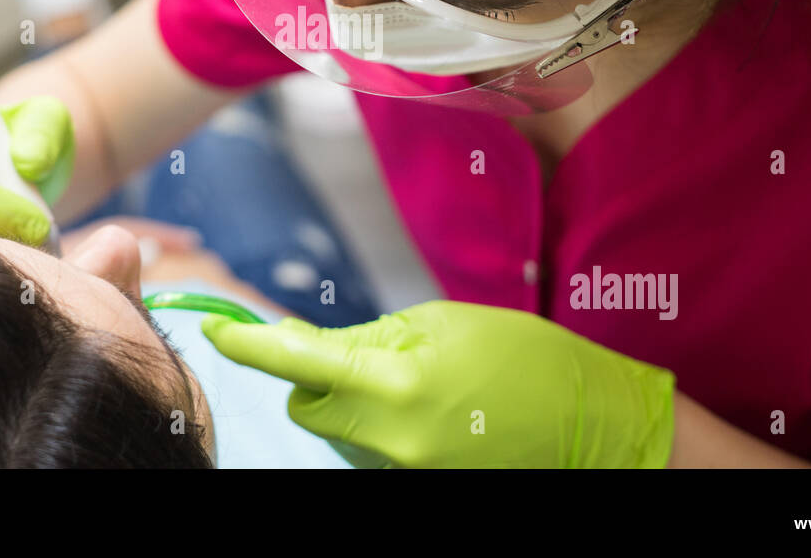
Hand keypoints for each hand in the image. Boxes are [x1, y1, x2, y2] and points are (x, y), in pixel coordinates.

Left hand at [203, 300, 675, 467]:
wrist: (591, 427)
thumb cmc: (523, 359)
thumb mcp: (442, 322)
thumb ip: (368, 337)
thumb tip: (309, 344)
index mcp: (397, 383)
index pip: (298, 362)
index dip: (250, 344)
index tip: (218, 329)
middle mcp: (390, 439)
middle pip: (307, 408)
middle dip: (317, 378)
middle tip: (365, 353)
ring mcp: (401, 473)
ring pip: (335, 434)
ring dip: (352, 405)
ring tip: (417, 386)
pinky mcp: (412, 487)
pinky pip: (368, 455)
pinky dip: (377, 431)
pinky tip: (424, 415)